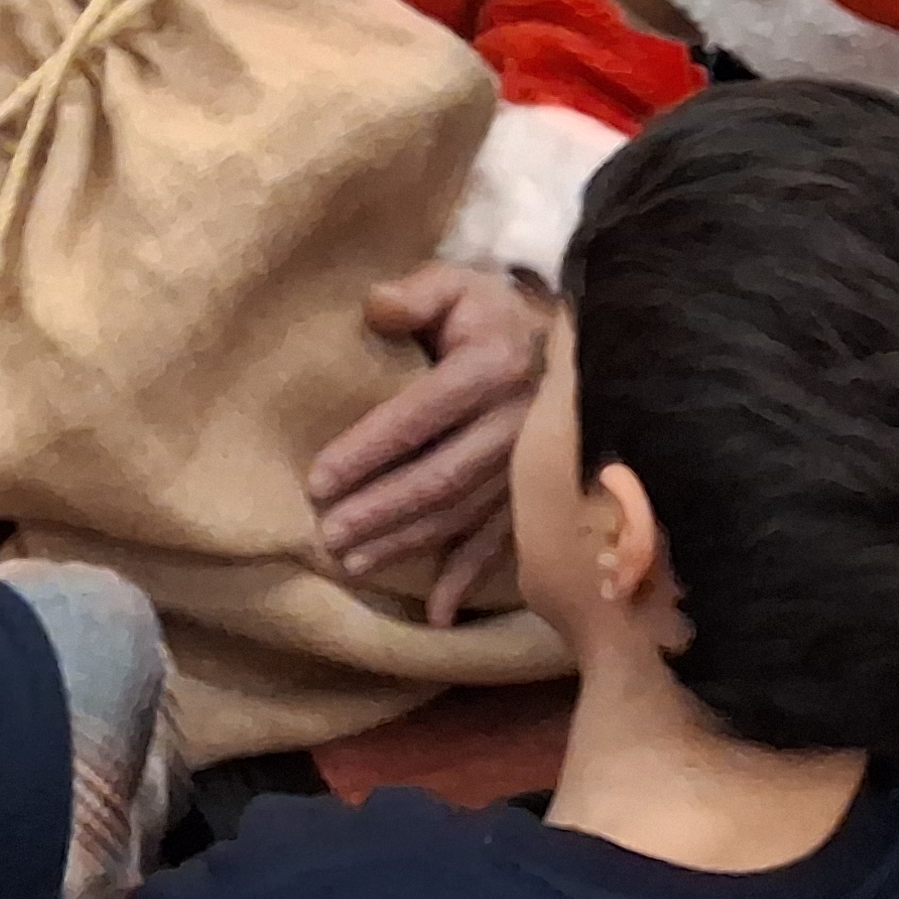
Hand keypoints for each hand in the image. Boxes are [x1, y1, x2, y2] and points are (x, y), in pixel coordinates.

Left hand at [307, 263, 547, 626]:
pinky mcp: (538, 494)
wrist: (578, 342)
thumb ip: (416, 292)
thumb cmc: (494, 312)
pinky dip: (468, 578)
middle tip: (328, 536)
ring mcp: (532, 466)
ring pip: (461, 515)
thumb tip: (376, 308)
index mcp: (492, 369)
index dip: (368, 450)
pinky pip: (501, 541)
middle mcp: (517, 424)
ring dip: (408, 543)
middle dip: (380, 511)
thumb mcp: (458, 283)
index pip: (418, 417)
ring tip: (353, 563)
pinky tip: (437, 614)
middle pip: (438, 477)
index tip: (320, 481)